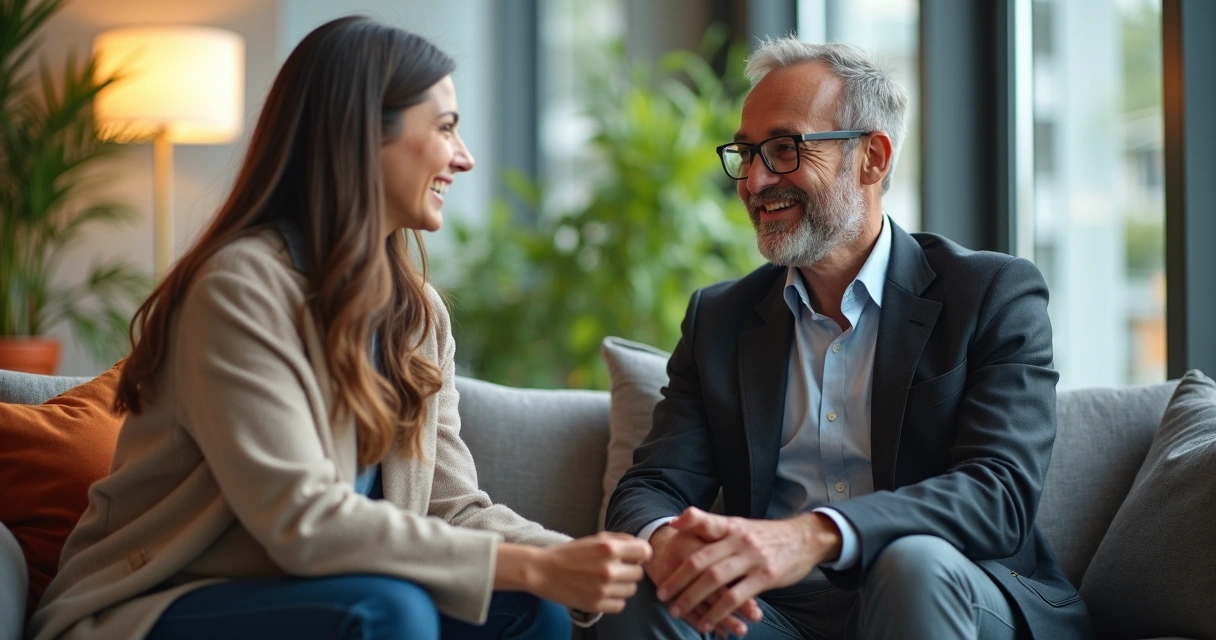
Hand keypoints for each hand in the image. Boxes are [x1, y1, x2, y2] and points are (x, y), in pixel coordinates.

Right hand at [500, 532, 650, 613]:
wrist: (543, 570)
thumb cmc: (570, 553)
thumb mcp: (595, 539)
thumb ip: (621, 540)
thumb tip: (643, 547)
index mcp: (609, 548)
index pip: (645, 552)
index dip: (641, 554)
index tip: (634, 557)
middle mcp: (609, 569)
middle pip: (638, 573)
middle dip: (629, 570)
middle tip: (615, 569)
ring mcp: (603, 589)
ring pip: (631, 590)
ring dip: (622, 586)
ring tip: (607, 581)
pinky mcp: (596, 605)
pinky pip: (620, 605)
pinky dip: (614, 600)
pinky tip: (603, 592)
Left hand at [659, 507, 841, 632]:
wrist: (804, 539)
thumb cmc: (766, 536)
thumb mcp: (741, 525)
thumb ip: (713, 527)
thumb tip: (678, 522)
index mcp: (732, 526)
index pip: (705, 523)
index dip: (686, 526)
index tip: (667, 535)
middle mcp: (740, 539)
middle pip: (702, 559)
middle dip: (679, 578)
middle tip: (662, 595)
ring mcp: (753, 558)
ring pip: (716, 580)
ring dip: (693, 598)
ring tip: (677, 611)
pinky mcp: (765, 576)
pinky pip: (736, 597)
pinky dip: (719, 612)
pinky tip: (707, 622)